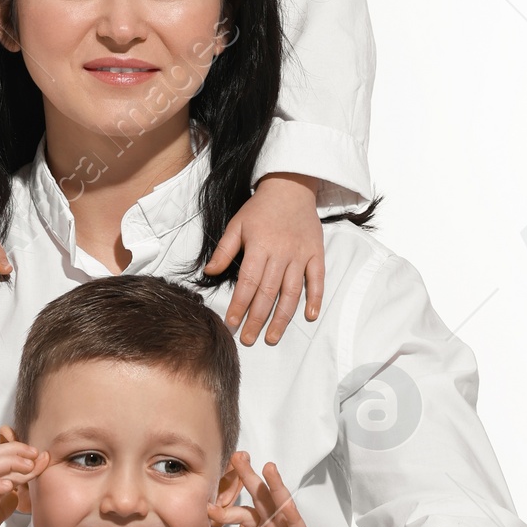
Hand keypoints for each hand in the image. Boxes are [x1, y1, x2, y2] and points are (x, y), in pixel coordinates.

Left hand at [204, 171, 324, 345]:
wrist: (291, 187)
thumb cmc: (260, 208)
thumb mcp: (237, 224)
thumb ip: (224, 250)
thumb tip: (209, 272)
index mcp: (259, 247)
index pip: (247, 283)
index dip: (239, 305)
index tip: (232, 324)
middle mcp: (281, 253)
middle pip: (268, 293)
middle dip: (257, 318)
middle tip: (249, 339)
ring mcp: (301, 255)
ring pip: (292, 292)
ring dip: (282, 317)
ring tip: (273, 337)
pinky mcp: (316, 254)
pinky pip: (317, 280)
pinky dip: (315, 298)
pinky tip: (310, 316)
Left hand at [209, 453, 374, 526]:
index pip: (248, 507)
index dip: (231, 496)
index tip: (217, 480)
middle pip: (261, 498)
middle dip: (248, 477)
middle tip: (238, 455)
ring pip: (280, 508)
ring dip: (274, 487)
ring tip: (268, 467)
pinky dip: (291, 516)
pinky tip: (286, 502)